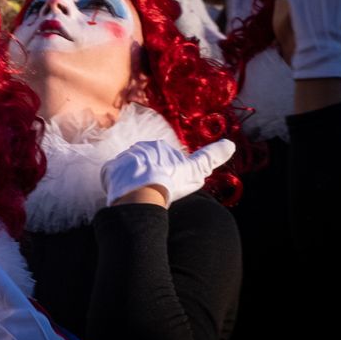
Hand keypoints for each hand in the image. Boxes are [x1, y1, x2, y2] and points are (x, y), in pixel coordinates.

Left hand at [101, 138, 234, 206]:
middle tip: (155, 191)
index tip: (168, 184)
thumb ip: (211, 157)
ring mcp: (122, 159)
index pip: (164, 159)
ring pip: (129, 170)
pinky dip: (118, 185)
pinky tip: (125, 196)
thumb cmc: (170, 181)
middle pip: (146, 163)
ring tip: (140, 195)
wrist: (142, 191)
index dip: (168, 173)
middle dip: (150, 175)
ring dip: (133, 180)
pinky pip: (113, 177)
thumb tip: (231, 144)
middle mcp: (138, 148)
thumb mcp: (195, 170)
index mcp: (159, 147)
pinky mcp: (109, 170)